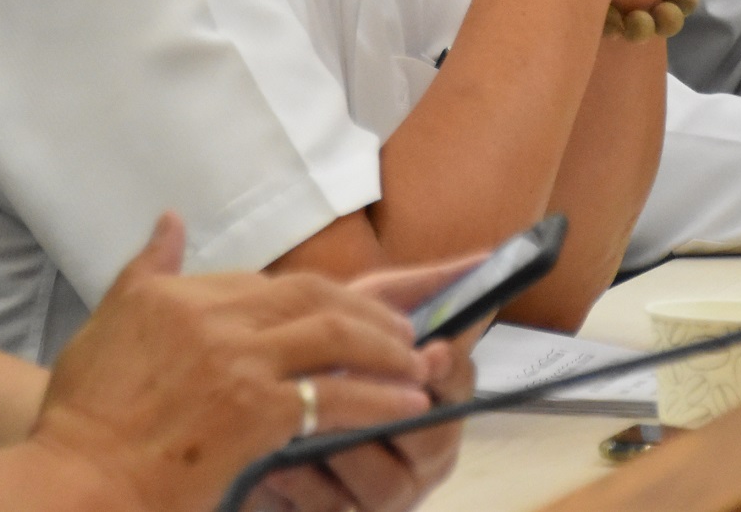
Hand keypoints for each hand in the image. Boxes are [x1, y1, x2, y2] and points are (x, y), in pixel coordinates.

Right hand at [34, 215, 440, 510]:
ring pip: (334, 335)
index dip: (321, 294)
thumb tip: (169, 219)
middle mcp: (217, 317)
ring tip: (415, 361)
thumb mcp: (110, 322)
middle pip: (313, 295)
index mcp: (183, 294)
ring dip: (385, 346)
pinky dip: (381, 397)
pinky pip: (337, 396)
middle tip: (402, 328)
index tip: (351, 309)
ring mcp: (241, 362)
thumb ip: (146, 268)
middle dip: (366, 310)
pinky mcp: (258, 411)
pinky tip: (408, 403)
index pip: (271, 282)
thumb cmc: (86, 415)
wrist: (77, 481)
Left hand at [260, 257, 481, 511]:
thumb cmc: (326, 353)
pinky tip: (274, 457)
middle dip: (392, 411)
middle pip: (432, 441)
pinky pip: (335, 509)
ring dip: (344, 448)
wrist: (253, 403)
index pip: (462, 388)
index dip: (450, 372)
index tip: (427, 353)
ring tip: (303, 418)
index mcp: (438, 403)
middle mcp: (423, 454)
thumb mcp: (367, 311)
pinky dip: (305, 482)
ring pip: (385, 484)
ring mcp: (385, 492)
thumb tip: (486, 254)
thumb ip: (422, 287)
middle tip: (348, 383)